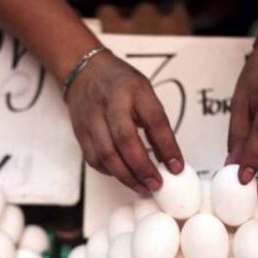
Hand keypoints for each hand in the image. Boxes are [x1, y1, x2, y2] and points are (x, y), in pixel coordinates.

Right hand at [65, 51, 183, 192]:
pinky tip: (122, 175)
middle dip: (143, 168)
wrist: (83, 70)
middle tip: (156, 184)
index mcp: (135, 91)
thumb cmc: (119, 83)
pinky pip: (94, 158)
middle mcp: (112, 103)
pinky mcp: (80, 132)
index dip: (167, 147)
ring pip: (107, 154)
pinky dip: (110, 172)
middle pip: (126, 141)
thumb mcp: (144, 92)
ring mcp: (92, 118)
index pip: (155, 121)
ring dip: (126, 176)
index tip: (176, 167)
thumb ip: (155, 122)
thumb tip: (168, 158)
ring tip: (142, 187)